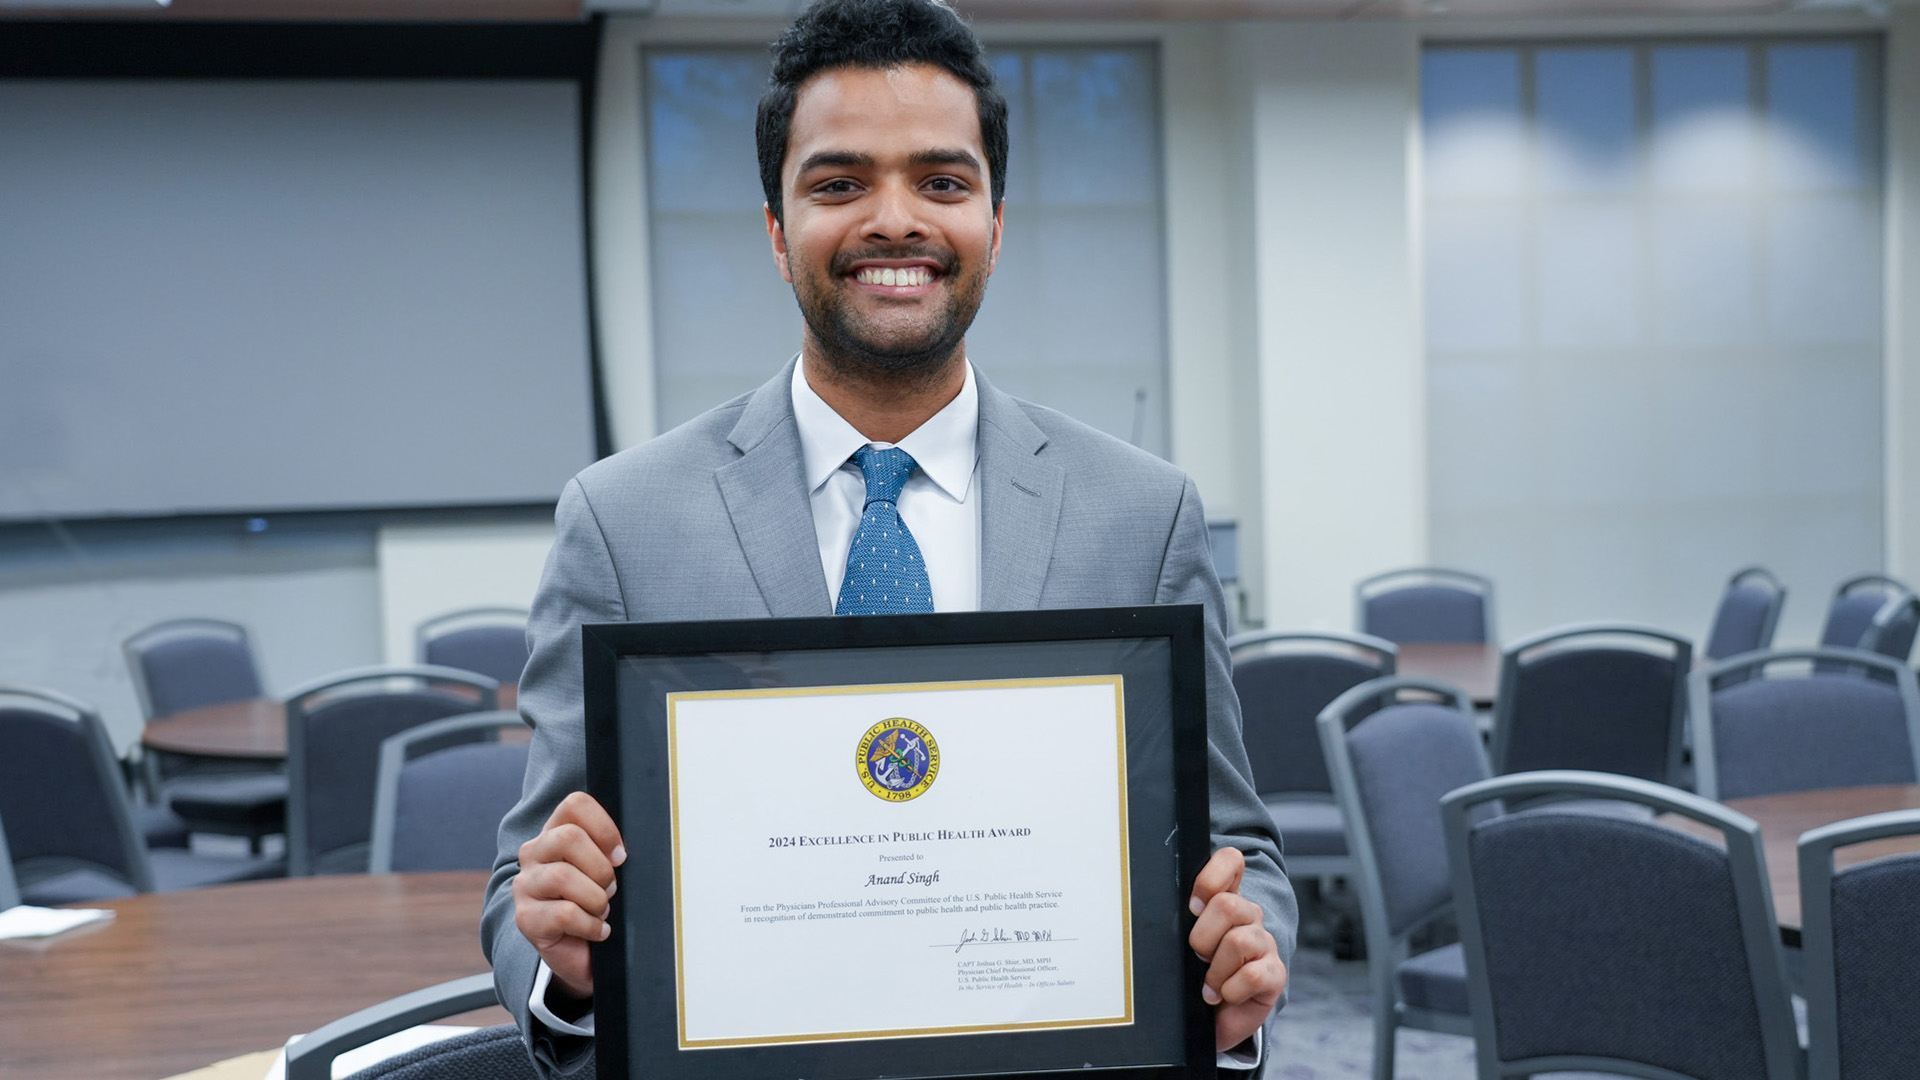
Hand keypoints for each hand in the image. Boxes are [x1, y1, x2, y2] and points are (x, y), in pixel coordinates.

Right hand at [512, 790, 624, 1000]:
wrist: (583, 954)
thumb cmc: (598, 905)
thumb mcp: (607, 871)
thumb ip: (612, 851)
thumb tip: (629, 848)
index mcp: (555, 832)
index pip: (575, 805)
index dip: (604, 828)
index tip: (620, 856)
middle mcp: (534, 853)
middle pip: (568, 837)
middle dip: (600, 867)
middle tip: (611, 888)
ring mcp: (525, 885)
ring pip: (563, 876)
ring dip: (595, 898)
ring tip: (602, 911)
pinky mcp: (526, 918)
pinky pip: (564, 913)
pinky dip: (591, 925)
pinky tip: (597, 931)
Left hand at [1188, 847, 1286, 1051]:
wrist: (1211, 1020)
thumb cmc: (1192, 976)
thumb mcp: (1180, 943)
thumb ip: (1179, 919)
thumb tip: (1157, 906)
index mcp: (1225, 899)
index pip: (1230, 861)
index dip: (1211, 878)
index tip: (1193, 906)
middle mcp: (1248, 916)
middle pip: (1227, 905)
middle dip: (1202, 937)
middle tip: (1197, 957)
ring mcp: (1265, 943)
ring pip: (1238, 941)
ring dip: (1214, 970)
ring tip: (1209, 983)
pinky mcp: (1275, 974)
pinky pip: (1252, 975)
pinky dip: (1230, 990)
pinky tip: (1224, 995)